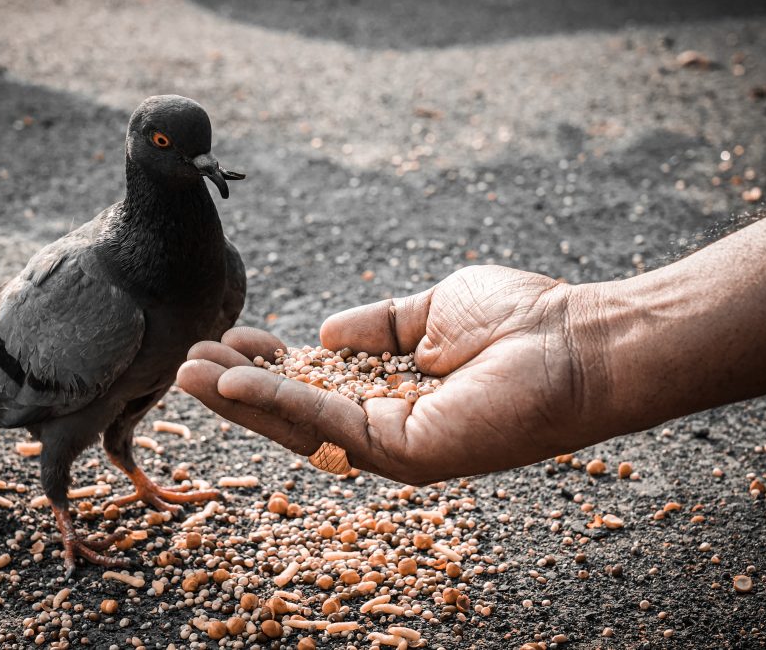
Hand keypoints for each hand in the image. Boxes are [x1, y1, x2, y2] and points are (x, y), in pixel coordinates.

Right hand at [179, 265, 612, 484]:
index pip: (313, 388)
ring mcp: (394, 446)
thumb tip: (321, 332)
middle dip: (239, 392)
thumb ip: (376, 325)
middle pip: (295, 416)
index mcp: (393, 394)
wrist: (578, 341)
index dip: (268, 368)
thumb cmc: (520, 322)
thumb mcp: (429, 311)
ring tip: (188, 373)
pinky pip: (326, 426)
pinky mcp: (404, 454)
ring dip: (241, 402)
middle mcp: (388, 427)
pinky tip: (233, 382)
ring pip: (299, 428)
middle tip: (188, 363)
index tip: (238, 338)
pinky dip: (277, 403)